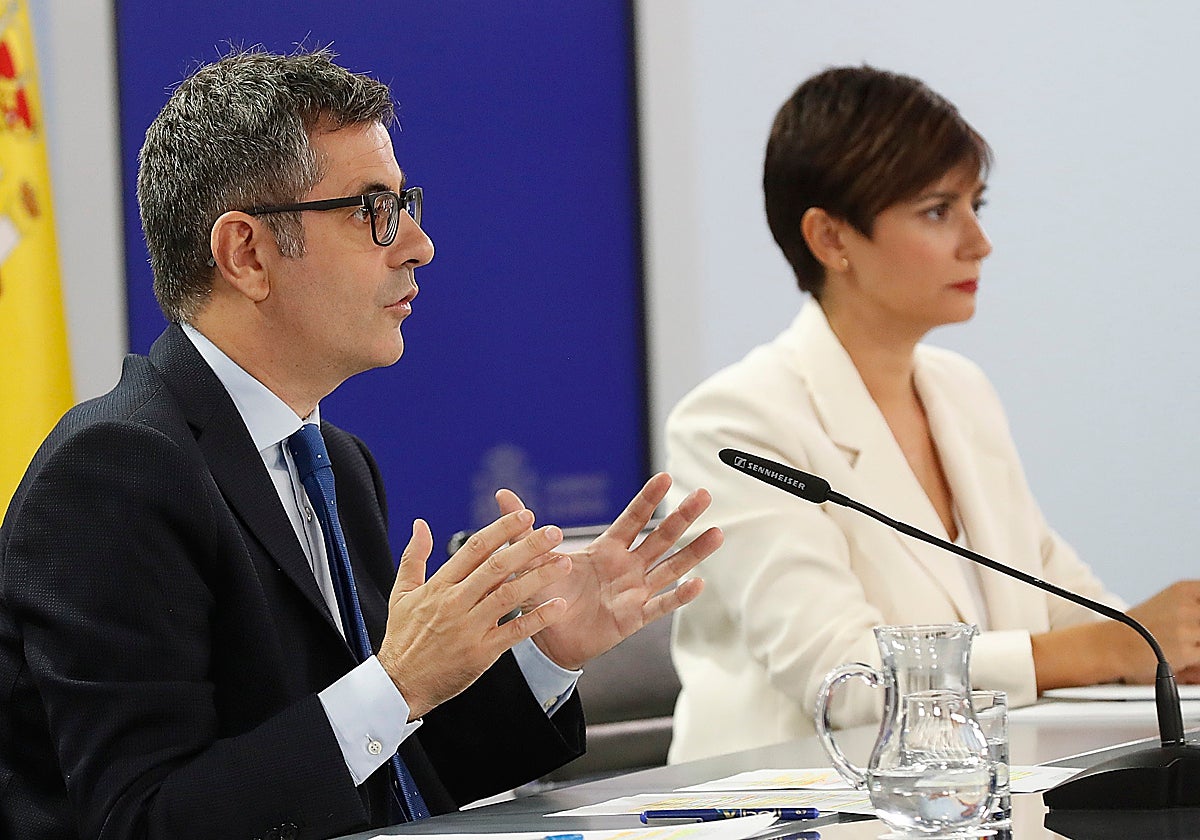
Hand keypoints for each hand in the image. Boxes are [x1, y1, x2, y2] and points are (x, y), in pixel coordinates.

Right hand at [376, 509, 571, 718]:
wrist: (399, 684)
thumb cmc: (402, 638)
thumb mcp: (401, 593)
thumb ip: (414, 557)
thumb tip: (421, 524)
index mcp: (440, 585)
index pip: (475, 549)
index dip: (502, 530)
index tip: (525, 516)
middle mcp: (456, 602)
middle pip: (497, 566)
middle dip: (528, 546)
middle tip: (554, 532)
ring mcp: (469, 627)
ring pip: (509, 595)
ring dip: (539, 577)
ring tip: (563, 563)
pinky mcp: (481, 652)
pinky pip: (515, 632)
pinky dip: (538, 618)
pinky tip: (558, 606)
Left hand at [495, 472, 722, 669]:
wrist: (545, 638)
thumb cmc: (543, 594)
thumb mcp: (530, 559)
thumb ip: (521, 527)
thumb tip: (502, 493)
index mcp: (606, 549)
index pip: (632, 519)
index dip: (648, 499)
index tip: (666, 476)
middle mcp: (627, 567)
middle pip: (660, 537)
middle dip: (682, 516)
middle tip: (704, 494)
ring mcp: (634, 591)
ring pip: (670, 567)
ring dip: (693, 551)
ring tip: (717, 532)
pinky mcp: (634, 618)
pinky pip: (661, 605)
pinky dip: (679, 595)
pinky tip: (698, 583)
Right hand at [1033, 580, 1199, 690]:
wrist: (1112, 645)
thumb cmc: (1139, 630)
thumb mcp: (1172, 607)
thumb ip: (1194, 611)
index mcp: (1185, 589)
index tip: (1196, 622)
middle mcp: (1187, 604)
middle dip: (1199, 632)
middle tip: (1190, 638)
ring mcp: (1187, 626)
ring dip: (1198, 649)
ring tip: (1184, 652)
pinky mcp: (1186, 650)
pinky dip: (1196, 667)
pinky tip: (1183, 665)